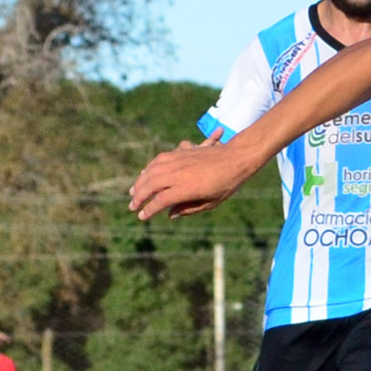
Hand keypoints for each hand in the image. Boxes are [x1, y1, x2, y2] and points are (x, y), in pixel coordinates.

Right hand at [130, 141, 251, 220]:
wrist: (237, 157)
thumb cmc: (227, 184)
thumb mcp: (210, 203)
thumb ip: (188, 209)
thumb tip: (170, 215)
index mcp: (186, 189)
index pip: (160, 202)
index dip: (149, 210)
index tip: (142, 217)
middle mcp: (179, 174)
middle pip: (150, 186)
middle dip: (139, 197)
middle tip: (132, 206)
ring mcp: (178, 161)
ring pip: (151, 171)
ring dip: (140, 182)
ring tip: (134, 192)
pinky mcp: (180, 153)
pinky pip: (159, 160)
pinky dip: (149, 168)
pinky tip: (146, 174)